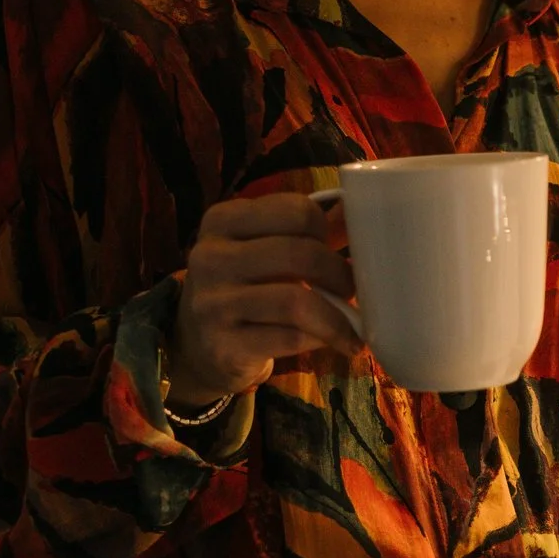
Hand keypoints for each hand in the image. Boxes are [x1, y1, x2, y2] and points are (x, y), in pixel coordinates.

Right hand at [165, 193, 358, 406]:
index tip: (335, 249)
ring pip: (296, 301)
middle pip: (299, 254)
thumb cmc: (244, 287)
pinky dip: (323, 339)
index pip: (296, 211)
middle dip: (339, 274)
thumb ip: (309, 230)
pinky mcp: (223, 347)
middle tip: (352, 289)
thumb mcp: (264, 249)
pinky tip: (336, 342)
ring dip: (337, 314)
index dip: (326, 231)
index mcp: (223, 220)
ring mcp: (212, 304)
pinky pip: (290, 338)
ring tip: (351, 322)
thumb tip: (361, 211)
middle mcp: (210, 257)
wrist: (197, 346)